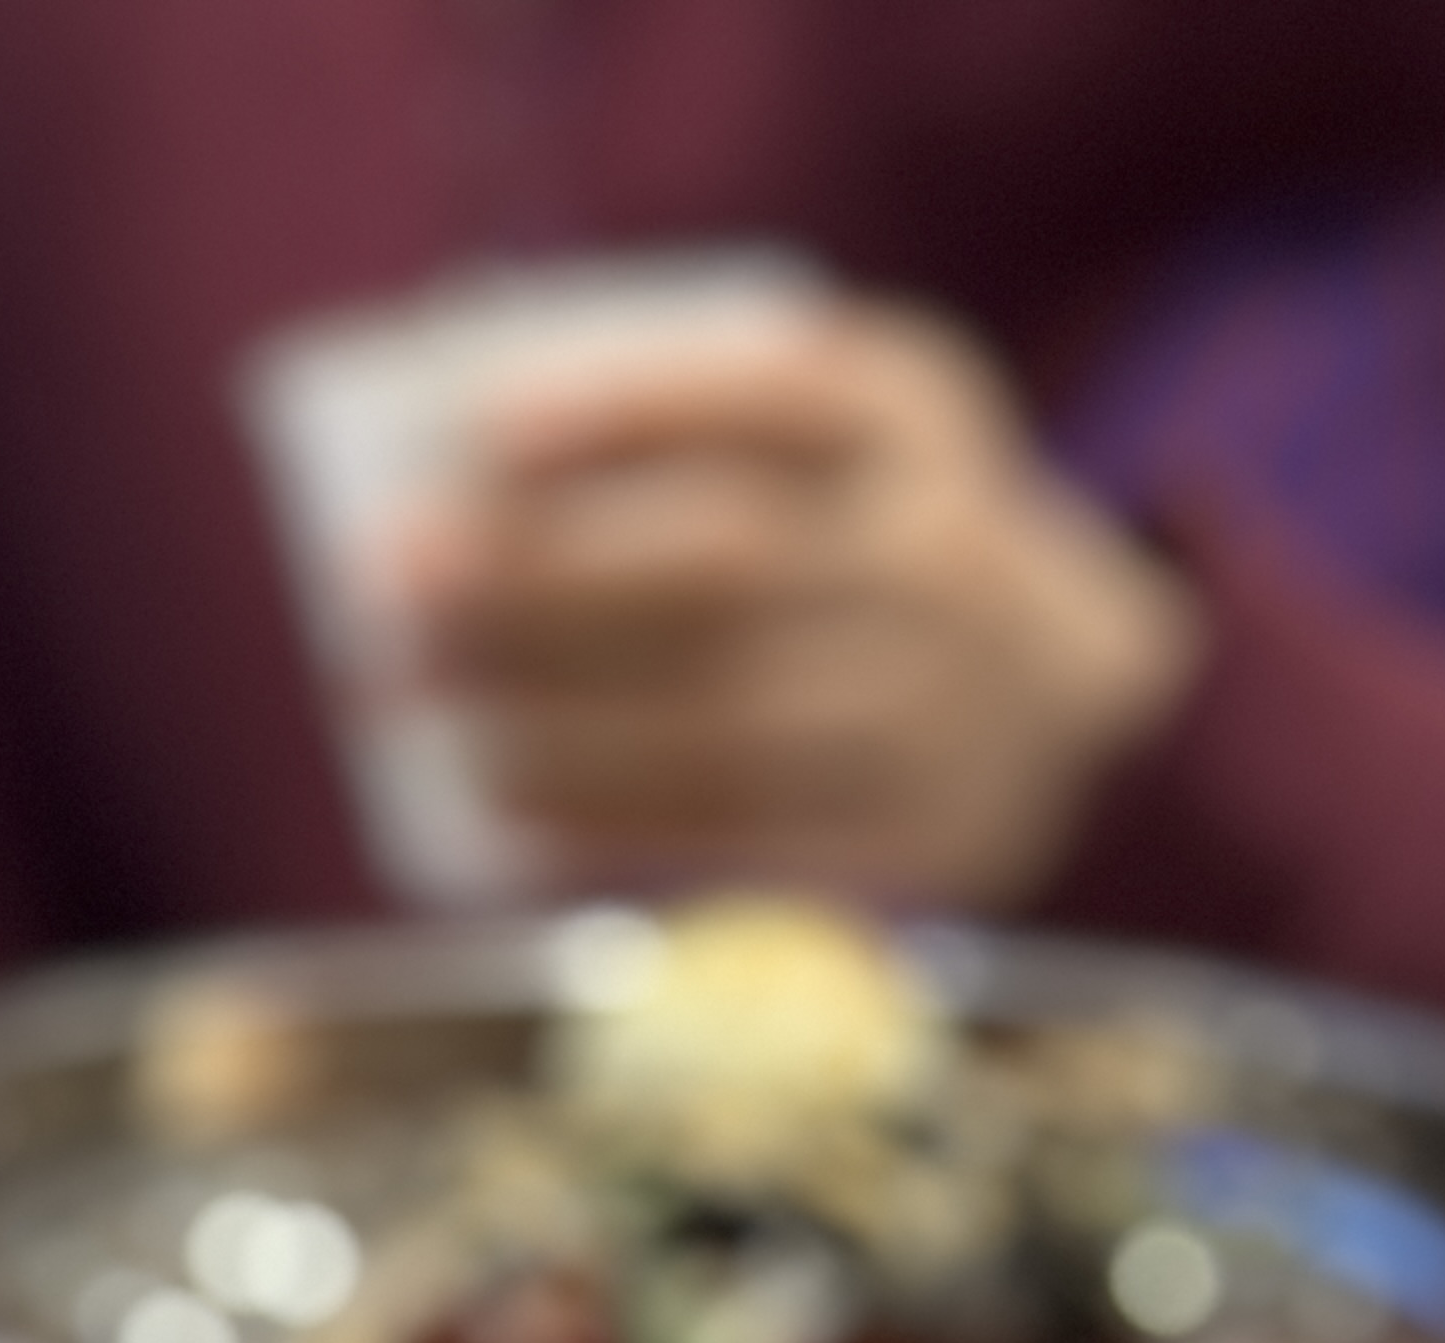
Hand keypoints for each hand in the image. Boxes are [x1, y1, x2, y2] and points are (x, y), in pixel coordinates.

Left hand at [392, 305, 1202, 910]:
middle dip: (543, 578)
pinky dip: (611, 828)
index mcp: (915, 414)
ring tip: (424, 719)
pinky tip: (506, 811)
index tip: (473, 432)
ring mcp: (949, 713)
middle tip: (392, 591)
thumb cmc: (851, 540)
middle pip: (726, 564)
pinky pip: (743, 842)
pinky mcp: (925, 845)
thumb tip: (461, 492)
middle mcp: (951, 557)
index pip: (763, 396)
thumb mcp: (812, 435)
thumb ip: (678, 433)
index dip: (618, 412)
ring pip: (724, 721)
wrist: (1052, 687)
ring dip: (552, 724)